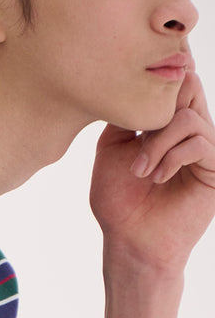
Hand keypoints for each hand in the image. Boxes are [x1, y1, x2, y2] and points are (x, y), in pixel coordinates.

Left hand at [90, 67, 214, 271]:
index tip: (139, 77)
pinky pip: (200, 142)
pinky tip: (156, 177)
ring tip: (140, 170)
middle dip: (159, 105)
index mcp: (168, 123)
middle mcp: (191, 131)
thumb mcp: (111, 150)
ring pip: (189, 117)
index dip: (163, 76)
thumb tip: (132, 84)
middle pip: (190, 86)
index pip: (176, 83)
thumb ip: (123, 115)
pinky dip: (173, 156)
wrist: (130, 241)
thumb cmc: (118, 202)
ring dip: (157, 143)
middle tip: (137, 134)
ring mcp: (205, 148)